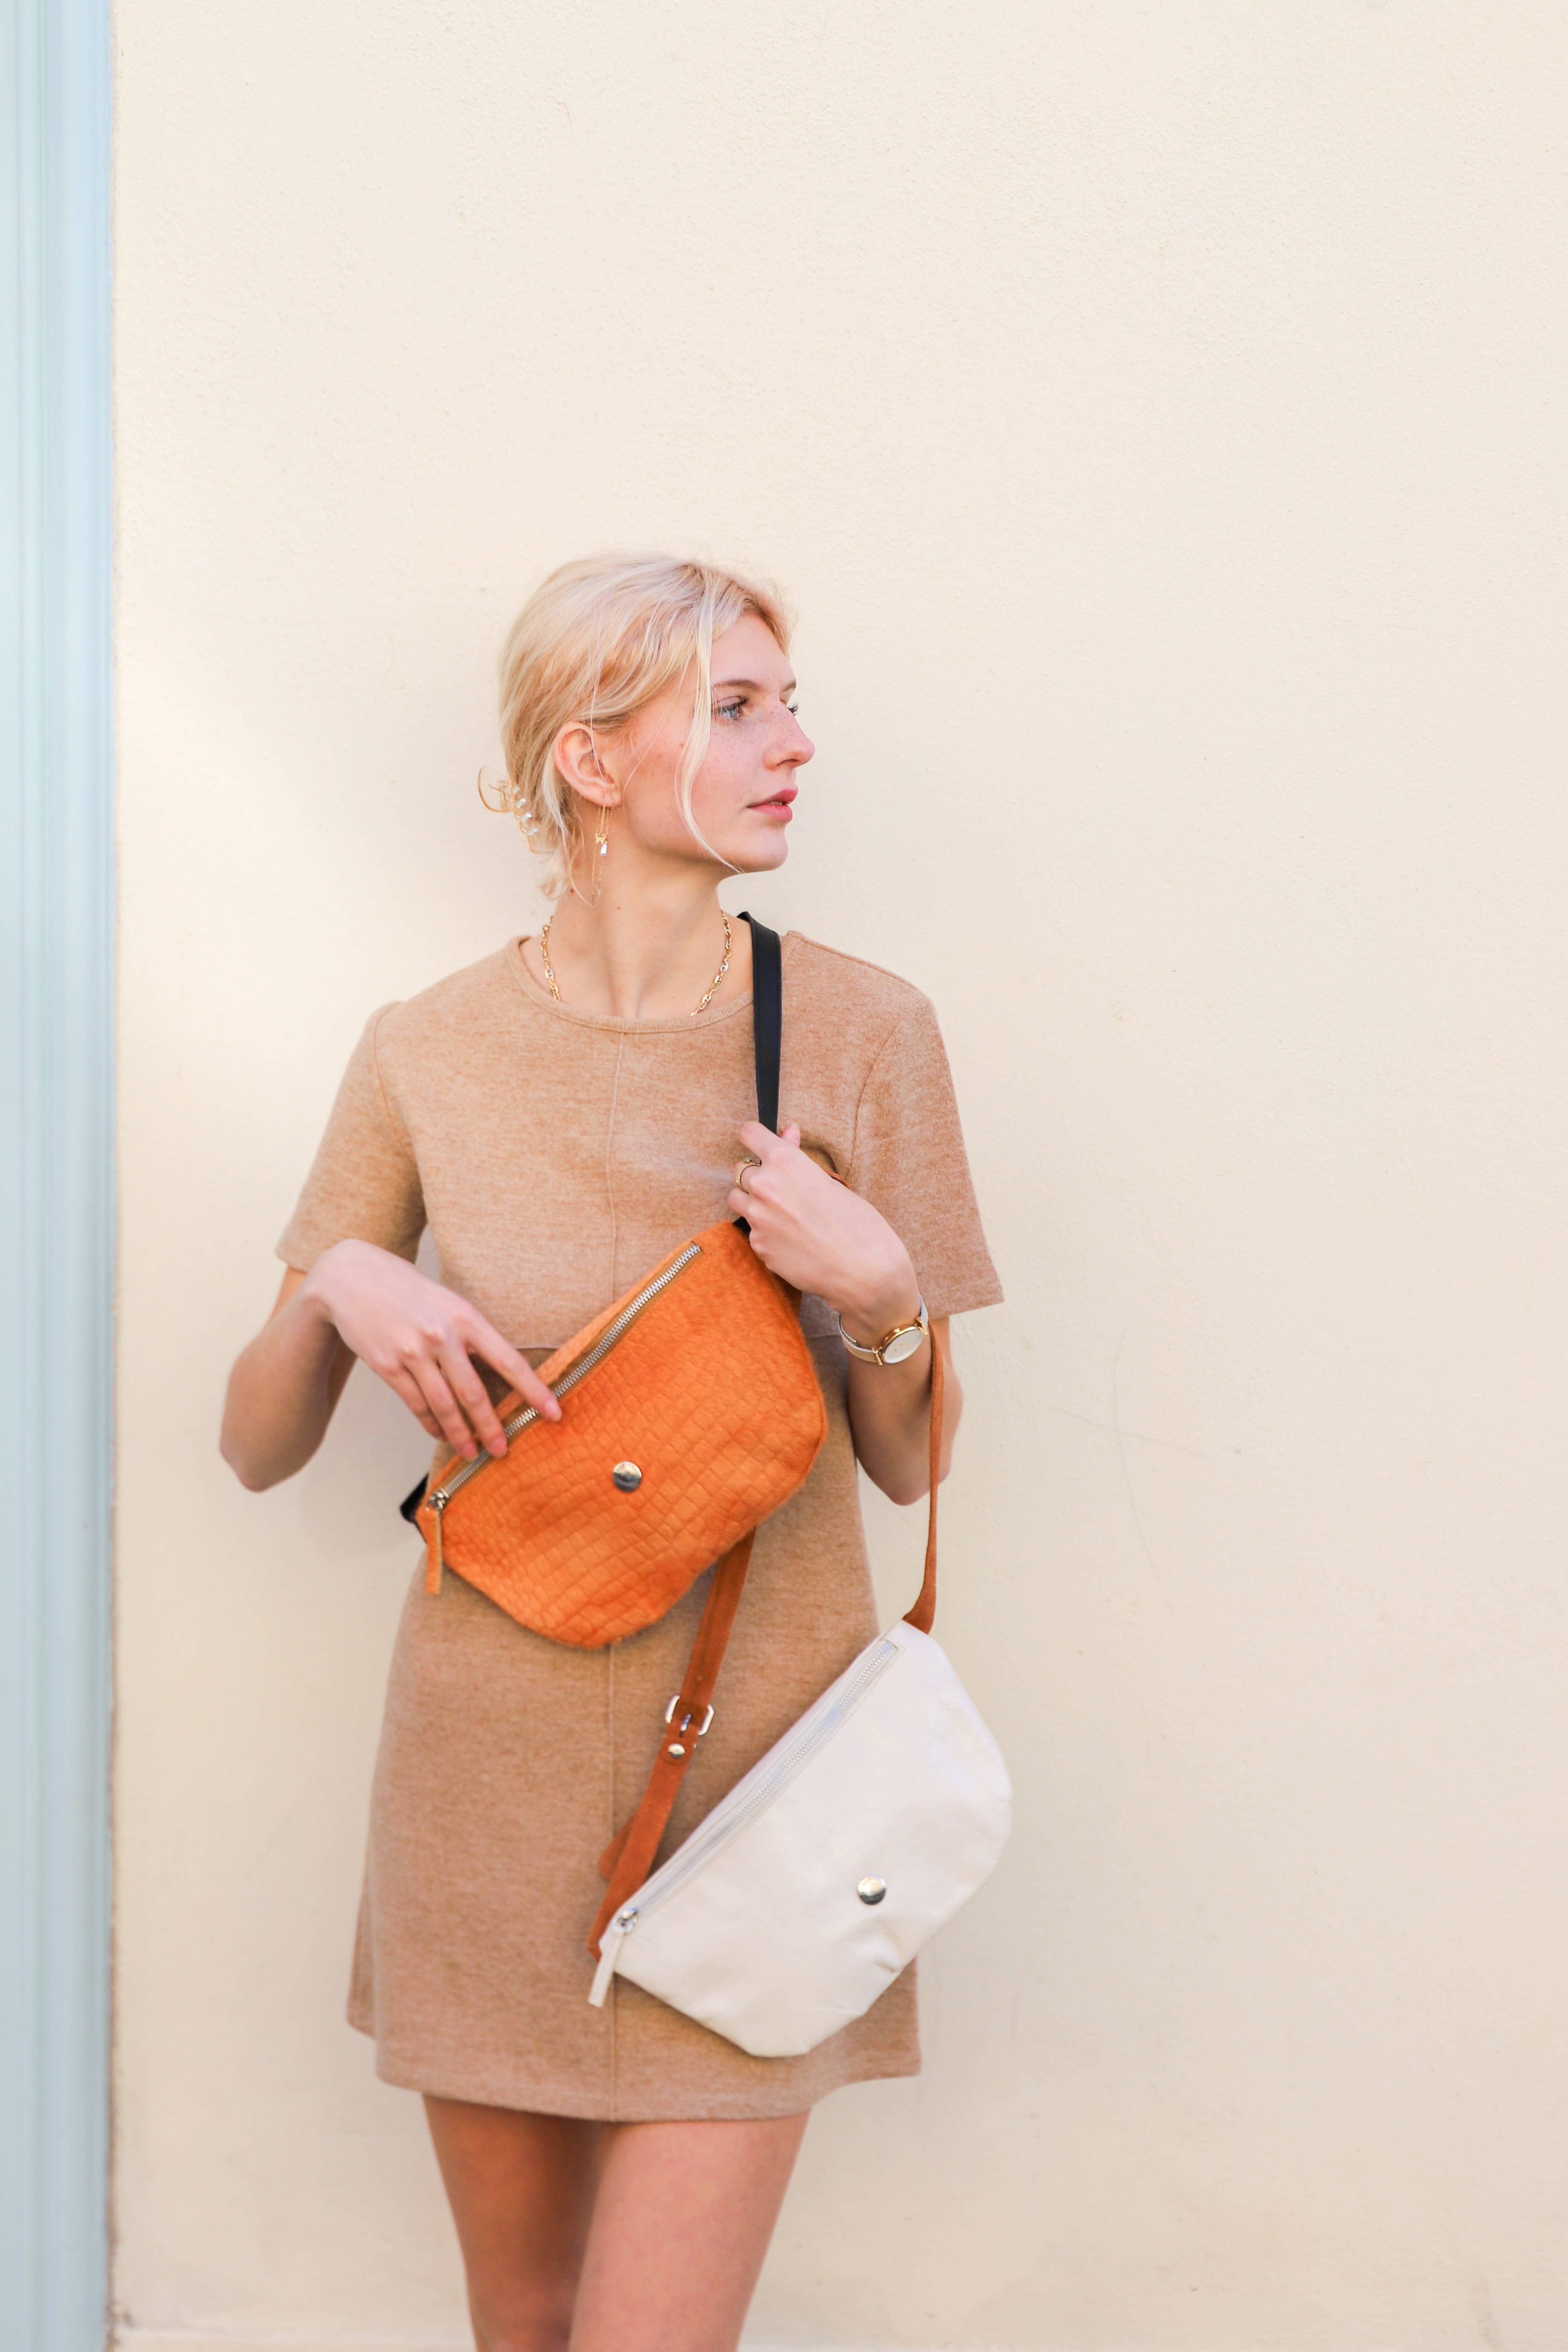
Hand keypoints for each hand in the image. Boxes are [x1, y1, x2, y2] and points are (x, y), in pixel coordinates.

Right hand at [303, 1240, 560, 1460]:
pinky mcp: (388, 1366)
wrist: (351, 1277)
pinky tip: (440, 1434)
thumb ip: (470, 1333)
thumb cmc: (408, 1290)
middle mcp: (441, 1335)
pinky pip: (416, 1404)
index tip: (554, 1413)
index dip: (534, 1390)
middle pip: (474, 1393)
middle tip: (502, 1450)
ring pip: (444, 1405)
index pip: (508, 1360)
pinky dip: (431, 1423)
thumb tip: (494, 1372)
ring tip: (471, 1452)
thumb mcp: (447, 1301)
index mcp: (466, 1316)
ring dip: (459, 1434)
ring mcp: (412, 1352)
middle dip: (491, 1427)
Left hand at [727, 1122, 921, 1345]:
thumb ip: (800, 1159)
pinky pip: (752, 1230)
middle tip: (785, 1187)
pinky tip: (791, 1239)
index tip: (761, 1143)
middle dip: (759, 1174)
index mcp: (784, 1161)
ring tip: (783, 1212)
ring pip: (738, 1199)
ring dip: (753, 1200)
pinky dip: (765, 1231)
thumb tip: (788, 1132)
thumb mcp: (831, 1181)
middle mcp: (763, 1186)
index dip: (755, 1137)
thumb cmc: (859, 1223)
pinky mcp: (758, 1246)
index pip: (749, 1133)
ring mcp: (757, 1218)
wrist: (864, 1271)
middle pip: (742, 1169)